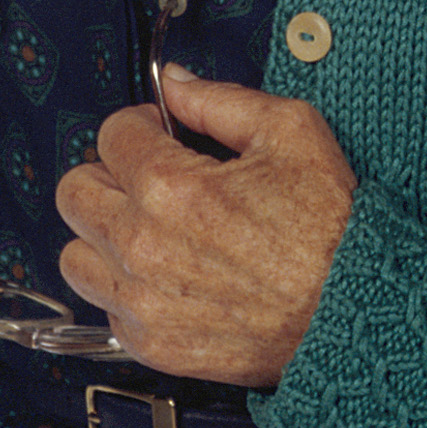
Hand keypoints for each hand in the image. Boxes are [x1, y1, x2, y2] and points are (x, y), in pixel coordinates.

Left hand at [54, 67, 355, 386]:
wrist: (352, 311)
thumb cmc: (330, 227)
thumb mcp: (290, 132)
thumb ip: (219, 100)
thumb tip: (177, 84)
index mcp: (172, 187)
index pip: (110, 135)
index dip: (140, 124)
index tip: (160, 133)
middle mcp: (143, 246)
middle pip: (75, 192)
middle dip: (109, 173)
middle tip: (147, 177)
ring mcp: (142, 301)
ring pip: (74, 255)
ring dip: (103, 234)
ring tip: (147, 228)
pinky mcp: (153, 344)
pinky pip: (105, 307)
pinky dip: (125, 288)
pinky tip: (166, 274)